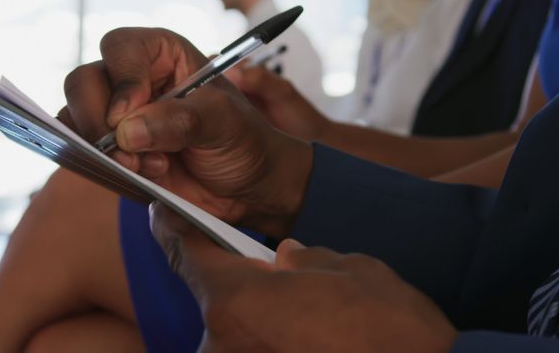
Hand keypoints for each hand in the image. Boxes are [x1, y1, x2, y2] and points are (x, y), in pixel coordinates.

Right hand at [61, 27, 312, 235]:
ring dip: (101, 150)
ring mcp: (115, 114)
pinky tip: (137, 178)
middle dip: (100, 123)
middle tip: (133, 154)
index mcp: (161, 53)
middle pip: (83, 82)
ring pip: (74, 118)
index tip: (129, 116)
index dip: (121, 80)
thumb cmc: (243, 139)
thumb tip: (126, 131)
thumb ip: (179, 121)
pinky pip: (80, 152)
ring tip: (147, 169)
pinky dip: (100, 168)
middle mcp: (131, 78)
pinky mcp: (109, 149)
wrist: (247, 184)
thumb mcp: (224, 122)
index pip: (119, 48)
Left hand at [150, 203, 457, 352]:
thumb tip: (285, 260)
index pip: (187, 255)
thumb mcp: (348, 269)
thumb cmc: (390, 330)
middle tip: (282, 284)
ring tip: (310, 322)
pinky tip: (310, 340)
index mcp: (237, 302)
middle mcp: (223, 346)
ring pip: (237, 336)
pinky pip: (255, 352)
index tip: (168, 219)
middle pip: (216, 301)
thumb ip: (303, 259)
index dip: (176, 232)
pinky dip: (274, 344)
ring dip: (262, 326)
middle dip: (242, 289)